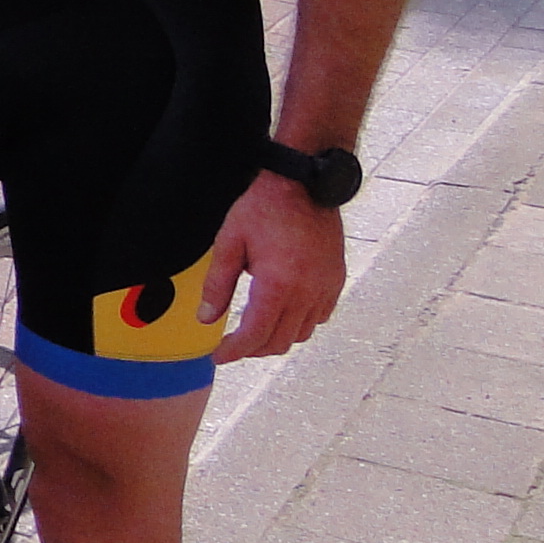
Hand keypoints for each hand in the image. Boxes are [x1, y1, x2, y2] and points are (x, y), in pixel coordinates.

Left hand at [202, 172, 348, 360]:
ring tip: (255, 329)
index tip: (220, 356)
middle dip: (253, 350)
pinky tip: (283, 313)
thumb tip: (207, 319)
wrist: (304, 186)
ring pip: (301, 334)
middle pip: (279, 341)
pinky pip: (320, 317)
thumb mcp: (229, 243)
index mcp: (278, 284)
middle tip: (233, 345)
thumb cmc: (265, 209)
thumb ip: (217, 284)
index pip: (256, 334)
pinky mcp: (336, 281)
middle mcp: (307, 292)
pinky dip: (300, 324)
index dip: (236, 351)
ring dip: (277, 338)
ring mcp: (325, 288)